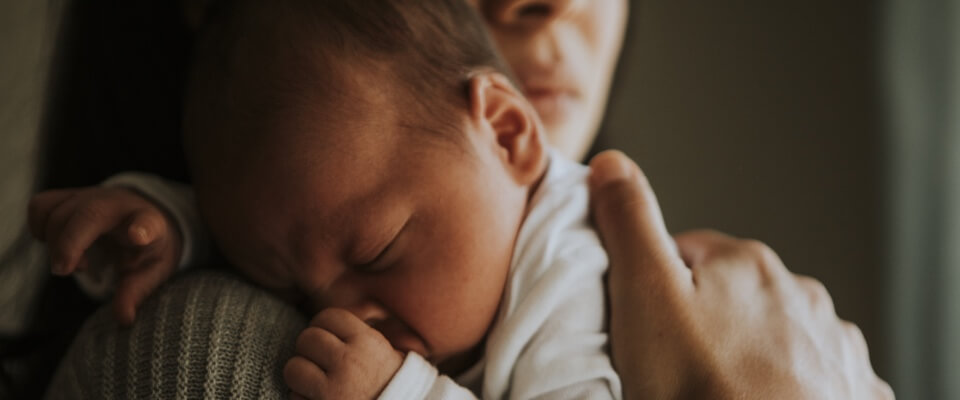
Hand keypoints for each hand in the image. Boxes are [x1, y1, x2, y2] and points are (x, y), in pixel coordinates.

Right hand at [27, 186, 181, 323]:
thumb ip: (135, 293)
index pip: (149, 222)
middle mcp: (118, 205)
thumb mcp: (150, 271)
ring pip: (58, 212)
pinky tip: (56, 244)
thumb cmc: (145, 248)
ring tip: (74, 262)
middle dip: (70, 243)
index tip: (139, 236)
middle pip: (89, 214)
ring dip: (55, 242)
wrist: (140, 217)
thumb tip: (123, 319)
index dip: (143, 229)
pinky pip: (41, 207)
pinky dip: (39, 228)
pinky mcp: (68, 197)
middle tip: (66, 271)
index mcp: (149, 224)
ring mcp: (90, 197)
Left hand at [284, 308, 403, 399]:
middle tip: (317, 361)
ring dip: (300, 376)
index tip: (325, 338)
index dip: (322, 326)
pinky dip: (301, 399)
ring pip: (293, 367)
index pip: (329, 316)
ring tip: (313, 381)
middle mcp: (349, 362)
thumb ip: (363, 335)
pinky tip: (317, 399)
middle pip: (307, 338)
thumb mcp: (387, 354)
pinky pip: (294, 396)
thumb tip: (344, 315)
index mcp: (368, 343)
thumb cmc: (393, 387)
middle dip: (308, 350)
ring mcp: (333, 388)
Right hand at [587, 151, 893, 399]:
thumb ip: (629, 224)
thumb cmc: (700, 387)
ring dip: (749, 352)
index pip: (687, 254)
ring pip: (775, 334)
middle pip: (732, 295)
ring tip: (715, 391)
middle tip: (674, 367)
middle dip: (705, 320)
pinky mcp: (850, 391)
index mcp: (747, 263)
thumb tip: (612, 164)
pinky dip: (790, 386)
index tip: (643, 327)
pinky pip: (813, 375)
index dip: (656, 289)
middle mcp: (801, 293)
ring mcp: (832, 344)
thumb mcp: (644, 294)